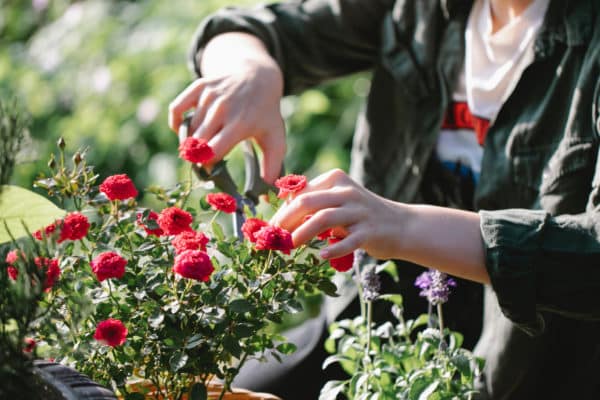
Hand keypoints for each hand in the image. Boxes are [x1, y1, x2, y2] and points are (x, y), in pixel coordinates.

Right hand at [168, 33, 285, 183]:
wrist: (257, 77)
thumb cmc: (265, 114)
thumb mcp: (275, 139)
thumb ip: (272, 167)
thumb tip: (265, 194)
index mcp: (241, 124)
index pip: (212, 152)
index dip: (208, 166)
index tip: (212, 170)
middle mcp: (223, 108)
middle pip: (196, 143)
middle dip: (197, 157)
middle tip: (204, 161)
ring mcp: (210, 96)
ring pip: (188, 129)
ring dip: (189, 142)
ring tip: (199, 148)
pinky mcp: (199, 87)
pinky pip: (176, 109)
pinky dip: (176, 123)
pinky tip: (185, 131)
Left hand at [270, 169, 405, 259]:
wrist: (401, 225)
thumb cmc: (361, 216)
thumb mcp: (339, 202)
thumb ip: (315, 205)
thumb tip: (281, 218)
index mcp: (336, 179)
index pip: (301, 193)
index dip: (283, 211)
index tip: (271, 227)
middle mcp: (347, 192)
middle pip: (308, 202)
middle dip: (287, 220)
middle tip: (275, 237)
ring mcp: (359, 211)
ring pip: (324, 219)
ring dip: (303, 233)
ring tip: (291, 245)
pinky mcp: (369, 231)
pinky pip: (348, 241)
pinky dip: (333, 249)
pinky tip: (321, 256)